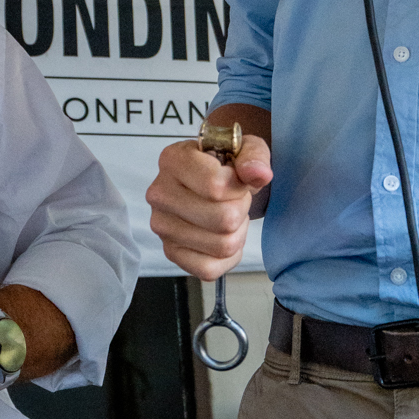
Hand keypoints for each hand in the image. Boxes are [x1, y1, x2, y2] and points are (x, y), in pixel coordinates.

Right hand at [147, 134, 272, 279]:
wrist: (216, 180)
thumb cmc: (228, 164)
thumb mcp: (247, 148)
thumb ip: (254, 156)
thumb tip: (258, 174)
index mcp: (173, 160)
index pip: (215, 186)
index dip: (239, 186)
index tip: (236, 179)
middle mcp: (160, 193)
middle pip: (223, 219)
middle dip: (241, 210)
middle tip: (235, 199)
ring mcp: (162, 226)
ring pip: (221, 245)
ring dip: (237, 232)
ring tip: (229, 214)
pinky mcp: (170, 252)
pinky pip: (209, 269)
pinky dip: (227, 257)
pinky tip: (222, 236)